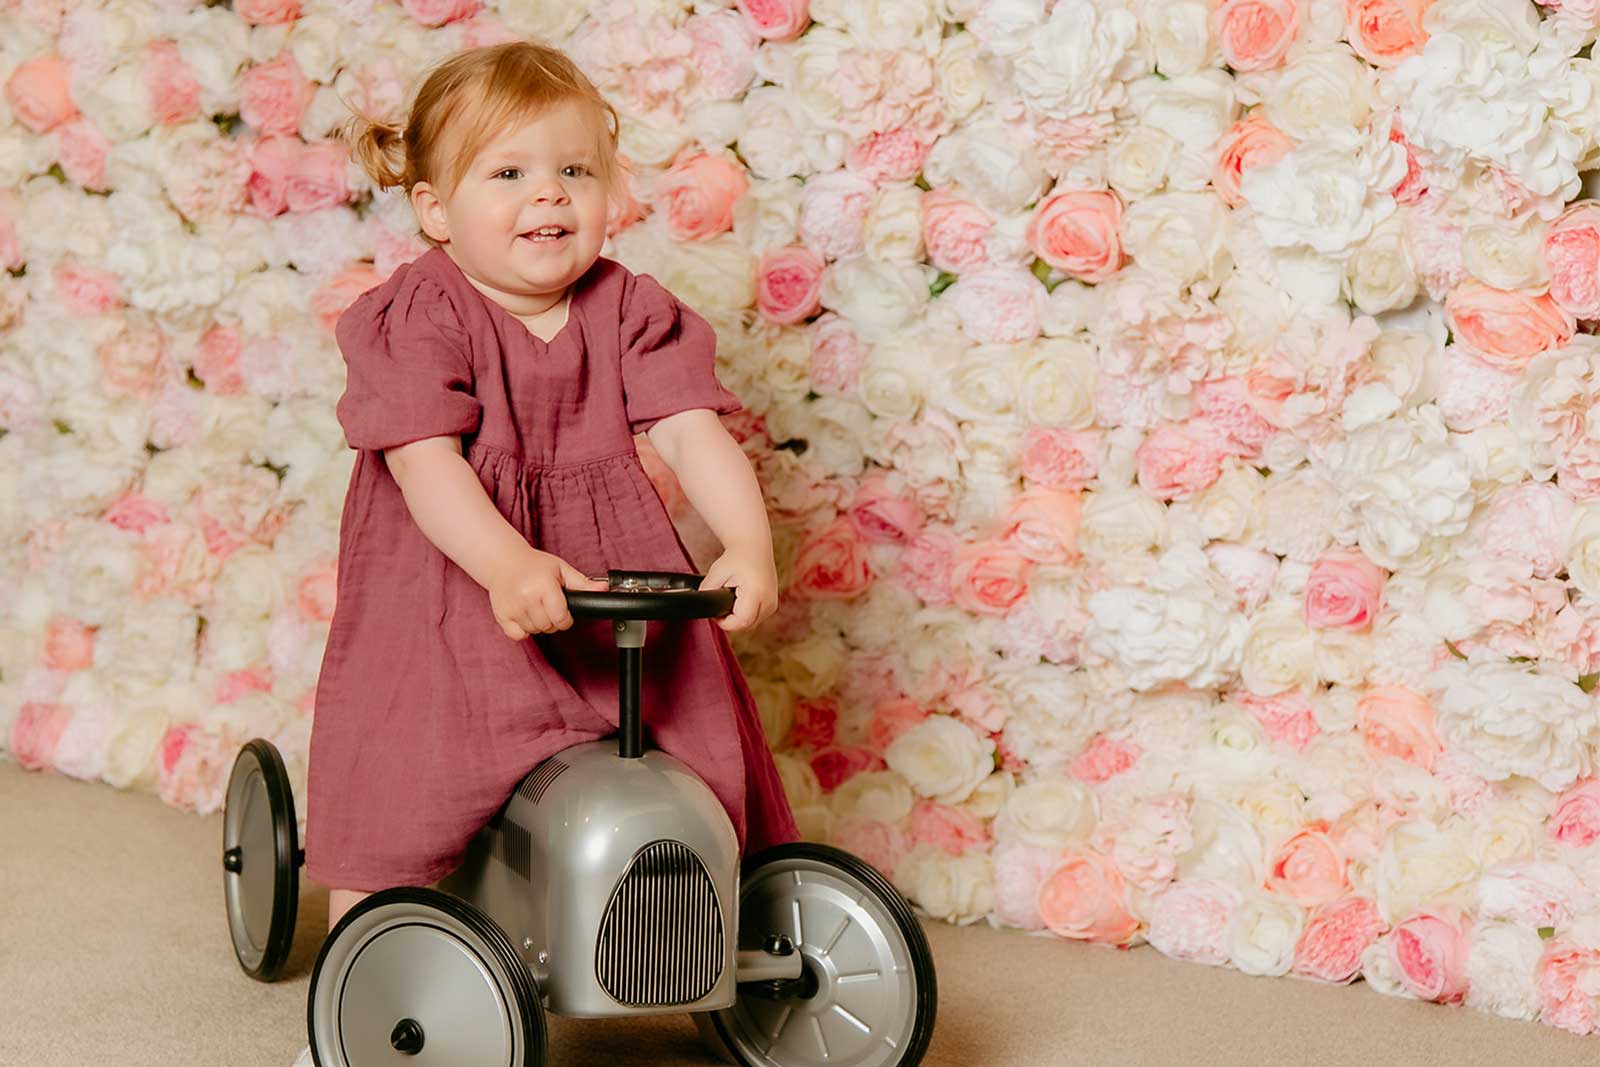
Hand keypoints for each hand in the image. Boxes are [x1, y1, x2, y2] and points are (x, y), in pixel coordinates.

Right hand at [487, 546, 606, 639]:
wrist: (503, 560)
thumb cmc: (535, 565)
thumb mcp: (561, 569)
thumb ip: (583, 583)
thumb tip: (605, 589)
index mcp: (544, 586)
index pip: (561, 618)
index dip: (567, 618)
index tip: (564, 611)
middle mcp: (527, 597)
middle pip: (549, 627)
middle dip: (553, 621)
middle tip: (549, 606)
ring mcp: (512, 607)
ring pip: (534, 631)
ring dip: (539, 624)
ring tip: (536, 607)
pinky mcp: (501, 615)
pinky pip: (518, 635)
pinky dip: (523, 631)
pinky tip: (525, 616)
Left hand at [701, 547, 777, 631]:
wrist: (754, 547)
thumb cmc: (737, 558)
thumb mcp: (717, 572)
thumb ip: (707, 590)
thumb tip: (701, 604)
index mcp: (756, 592)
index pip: (741, 622)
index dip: (725, 622)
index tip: (716, 614)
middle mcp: (768, 601)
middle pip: (746, 626)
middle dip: (730, 621)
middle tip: (720, 605)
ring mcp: (772, 604)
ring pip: (751, 624)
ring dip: (739, 618)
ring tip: (731, 600)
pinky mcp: (772, 605)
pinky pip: (756, 618)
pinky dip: (746, 614)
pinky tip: (739, 601)